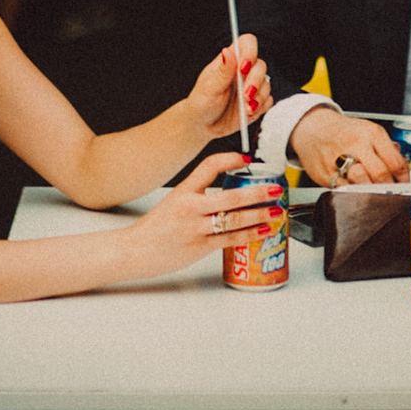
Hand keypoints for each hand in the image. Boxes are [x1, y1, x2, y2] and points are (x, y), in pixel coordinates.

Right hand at [122, 152, 283, 279]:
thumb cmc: (155, 228)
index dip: (230, 159)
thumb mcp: (173, 202)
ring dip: (260, 215)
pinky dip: (250, 235)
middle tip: (275, 188)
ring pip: (235, 219)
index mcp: (183, 191)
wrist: (134, 250)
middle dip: (258, 193)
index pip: (209, 166)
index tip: (246, 159)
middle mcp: (190, 207)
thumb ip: (196, 196)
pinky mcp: (200, 247)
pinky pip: (230, 239)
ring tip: (276, 211)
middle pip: (231, 196)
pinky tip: (262, 231)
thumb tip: (226, 195)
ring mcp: (196, 228)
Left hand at [186, 35, 271, 140]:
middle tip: (245, 96)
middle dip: (255, 82)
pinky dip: (260, 108)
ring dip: (258, 98)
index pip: (246, 43)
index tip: (244, 68)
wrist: (204, 126)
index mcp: (230, 61)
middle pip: (260, 65)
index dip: (250, 51)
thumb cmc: (202, 103)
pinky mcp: (257, 101)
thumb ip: (222, 71)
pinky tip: (248, 114)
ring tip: (245, 110)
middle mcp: (243, 71)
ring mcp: (252, 86)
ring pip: (267, 84)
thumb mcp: (209, 87)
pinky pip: (268, 101)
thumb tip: (227, 51)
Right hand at [290, 108, 407, 186]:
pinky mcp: (325, 172)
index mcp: (372, 134)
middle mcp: (356, 144)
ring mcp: (339, 158)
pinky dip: (351, 195)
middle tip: (391, 197)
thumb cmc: (345, 133)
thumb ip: (387, 150)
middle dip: (389, 190)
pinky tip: (355, 194)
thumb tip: (403, 173)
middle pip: (380, 174)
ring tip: (374, 197)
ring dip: (371, 193)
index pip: (396, 162)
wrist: (313, 127)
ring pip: (361, 182)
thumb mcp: (369, 132)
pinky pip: (342, 189)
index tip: (405, 190)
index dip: (404, 181)